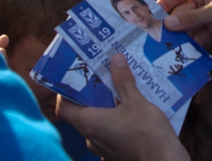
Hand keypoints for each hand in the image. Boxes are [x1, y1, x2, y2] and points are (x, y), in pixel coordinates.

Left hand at [57, 54, 188, 160]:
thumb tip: (115, 59)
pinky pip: (109, 135)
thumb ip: (123, 81)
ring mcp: (103, 149)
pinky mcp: (115, 154)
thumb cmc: (147, 133)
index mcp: (90, 123)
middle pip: (81, 114)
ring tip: (119, 93)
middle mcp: (91, 138)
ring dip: (105, 110)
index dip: (65, 92)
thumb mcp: (136, 101)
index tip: (75, 78)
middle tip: (102, 78)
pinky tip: (129, 114)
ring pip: (97, 125)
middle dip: (91, 96)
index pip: (64, 107)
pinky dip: (114, 123)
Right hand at [158, 0, 211, 52]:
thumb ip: (191, 18)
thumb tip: (167, 24)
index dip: (163, 3)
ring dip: (178, 36)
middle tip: (153, 37)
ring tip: (162, 47)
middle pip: (180, 11)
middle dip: (169, 24)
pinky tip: (179, 52)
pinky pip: (196, 37)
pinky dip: (189, 44)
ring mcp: (208, 16)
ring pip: (187, 26)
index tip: (149, 15)